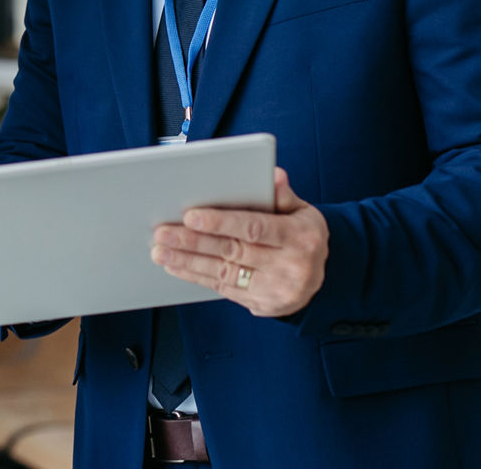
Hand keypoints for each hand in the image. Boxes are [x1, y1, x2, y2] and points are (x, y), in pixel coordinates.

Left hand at [151, 167, 328, 318]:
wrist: (320, 281)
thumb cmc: (303, 236)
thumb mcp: (303, 213)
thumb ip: (284, 195)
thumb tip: (273, 175)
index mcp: (300, 237)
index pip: (255, 228)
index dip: (221, 222)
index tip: (190, 216)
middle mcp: (291, 266)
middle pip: (233, 251)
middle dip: (193, 242)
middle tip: (162, 232)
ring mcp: (276, 289)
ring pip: (223, 272)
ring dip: (187, 261)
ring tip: (159, 250)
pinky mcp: (262, 304)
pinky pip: (223, 289)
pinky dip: (195, 276)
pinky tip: (175, 265)